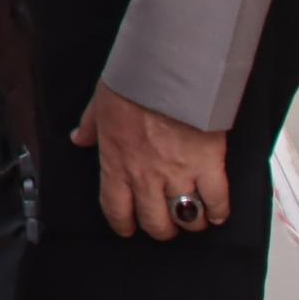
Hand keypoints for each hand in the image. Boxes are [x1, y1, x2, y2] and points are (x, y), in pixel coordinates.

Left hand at [76, 80, 230, 238]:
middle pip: (155, 222)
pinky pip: (217, 201)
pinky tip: (217, 212)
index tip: (129, 227)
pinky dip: (219, 210)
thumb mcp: (100, 102)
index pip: (116, 210)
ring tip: (193, 217)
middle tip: (166, 223)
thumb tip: (79, 138)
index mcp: (116, 162)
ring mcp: (178, 173)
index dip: (124, 224)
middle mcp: (146, 176)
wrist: (168, 70)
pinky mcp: (208, 165)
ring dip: (190, 222)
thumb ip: (90, 126)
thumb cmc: (133, 82)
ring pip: (186, 217)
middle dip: (161, 228)